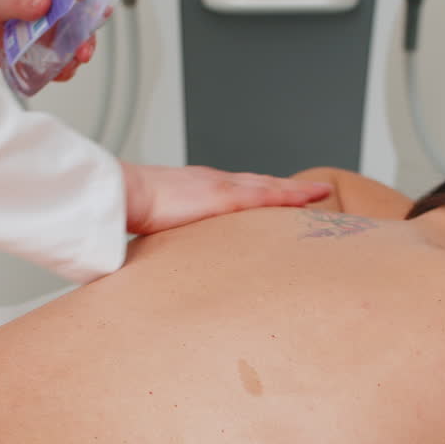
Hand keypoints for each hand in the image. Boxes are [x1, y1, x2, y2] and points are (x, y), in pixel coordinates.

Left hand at [0, 0, 94, 78]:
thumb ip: (17, 3)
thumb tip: (44, 3)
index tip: (99, 8)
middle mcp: (40, 8)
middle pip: (74, 19)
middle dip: (84, 34)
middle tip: (84, 50)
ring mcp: (37, 31)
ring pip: (67, 42)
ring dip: (75, 54)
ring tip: (72, 65)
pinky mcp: (31, 52)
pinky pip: (52, 60)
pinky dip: (60, 68)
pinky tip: (60, 73)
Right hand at [121, 163, 331, 234]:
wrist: (123, 196)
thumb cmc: (131, 211)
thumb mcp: (156, 225)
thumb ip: (169, 237)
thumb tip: (164, 260)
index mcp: (199, 188)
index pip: (239, 188)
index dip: (263, 191)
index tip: (280, 196)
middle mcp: (215, 182)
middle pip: (262, 182)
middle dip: (288, 187)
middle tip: (314, 191)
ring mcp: (222, 187)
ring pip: (270, 186)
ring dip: (297, 189)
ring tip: (321, 193)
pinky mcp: (225, 196)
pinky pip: (267, 195)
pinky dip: (290, 195)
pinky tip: (309, 198)